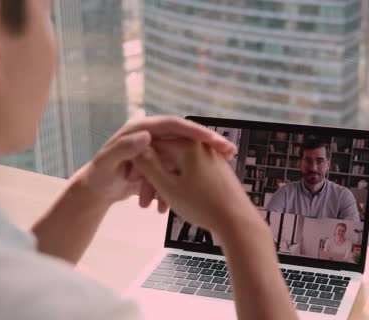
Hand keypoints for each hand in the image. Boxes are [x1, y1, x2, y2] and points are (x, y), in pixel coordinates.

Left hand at [70, 113, 236, 209]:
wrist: (97, 191)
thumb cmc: (99, 176)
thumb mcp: (107, 163)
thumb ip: (124, 149)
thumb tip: (147, 134)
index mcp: (141, 128)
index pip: (173, 125)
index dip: (194, 131)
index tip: (213, 139)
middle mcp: (152, 134)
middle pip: (186, 136)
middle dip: (209, 144)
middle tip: (229, 152)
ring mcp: (158, 148)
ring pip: (185, 154)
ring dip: (202, 164)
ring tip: (224, 168)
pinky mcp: (160, 162)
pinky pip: (179, 168)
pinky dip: (190, 178)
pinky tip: (206, 185)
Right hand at [135, 139, 255, 231]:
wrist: (237, 221)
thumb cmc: (200, 204)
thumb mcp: (168, 186)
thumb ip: (149, 165)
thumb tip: (138, 148)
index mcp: (189, 145)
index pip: (156, 144)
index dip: (140, 161)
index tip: (131, 180)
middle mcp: (201, 146)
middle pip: (168, 157)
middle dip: (153, 179)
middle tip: (143, 202)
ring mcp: (211, 158)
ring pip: (179, 168)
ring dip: (165, 187)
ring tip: (159, 210)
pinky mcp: (217, 171)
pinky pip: (191, 174)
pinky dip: (180, 187)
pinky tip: (173, 206)